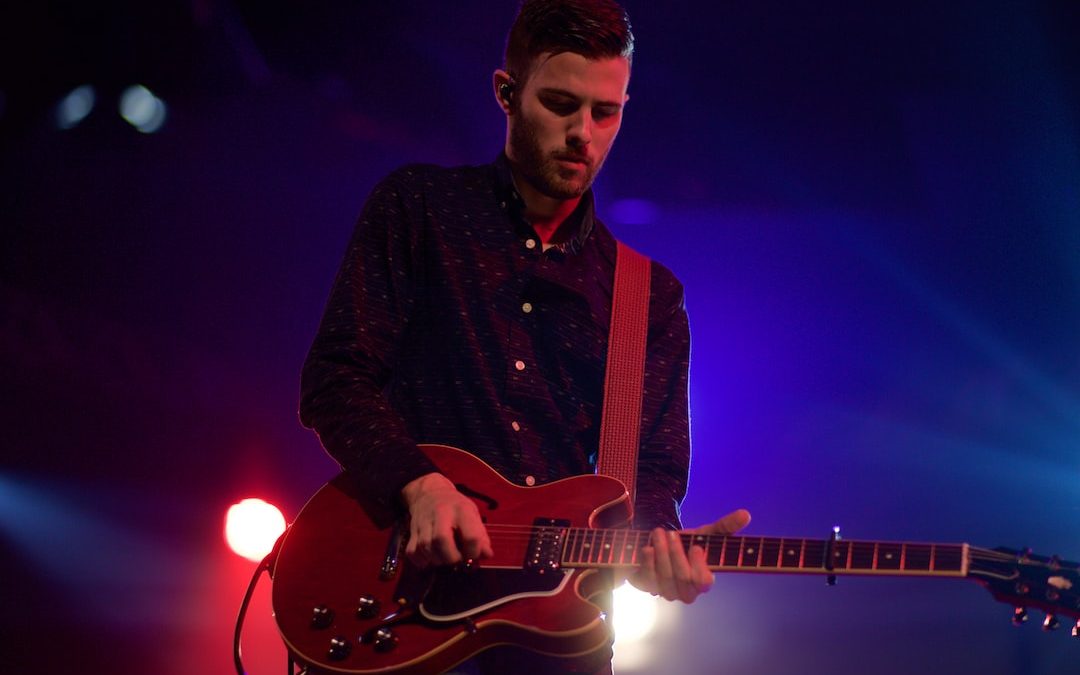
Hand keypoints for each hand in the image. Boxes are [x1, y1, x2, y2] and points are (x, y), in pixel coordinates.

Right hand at [400, 472, 493, 567]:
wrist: (430, 492)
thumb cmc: (456, 507)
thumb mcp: (473, 514)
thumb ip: (481, 535)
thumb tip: (487, 555)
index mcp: (462, 510)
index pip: (470, 536)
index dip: (474, 552)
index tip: (473, 555)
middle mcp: (441, 513)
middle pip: (441, 539)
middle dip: (451, 557)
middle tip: (456, 561)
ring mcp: (424, 521)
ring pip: (425, 546)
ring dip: (436, 560)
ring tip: (444, 560)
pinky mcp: (412, 530)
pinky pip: (412, 551)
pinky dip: (420, 560)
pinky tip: (430, 560)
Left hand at [628, 509, 750, 602]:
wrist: (661, 545)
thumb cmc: (688, 543)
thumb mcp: (706, 533)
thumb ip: (725, 526)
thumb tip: (745, 514)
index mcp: (703, 581)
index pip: (704, 582)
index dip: (699, 566)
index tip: (696, 547)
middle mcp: (686, 591)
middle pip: (683, 578)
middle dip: (676, 553)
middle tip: (671, 533)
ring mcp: (666, 591)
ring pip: (664, 577)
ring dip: (661, 553)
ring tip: (658, 533)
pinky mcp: (648, 587)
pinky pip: (647, 579)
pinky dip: (647, 562)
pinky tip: (648, 548)